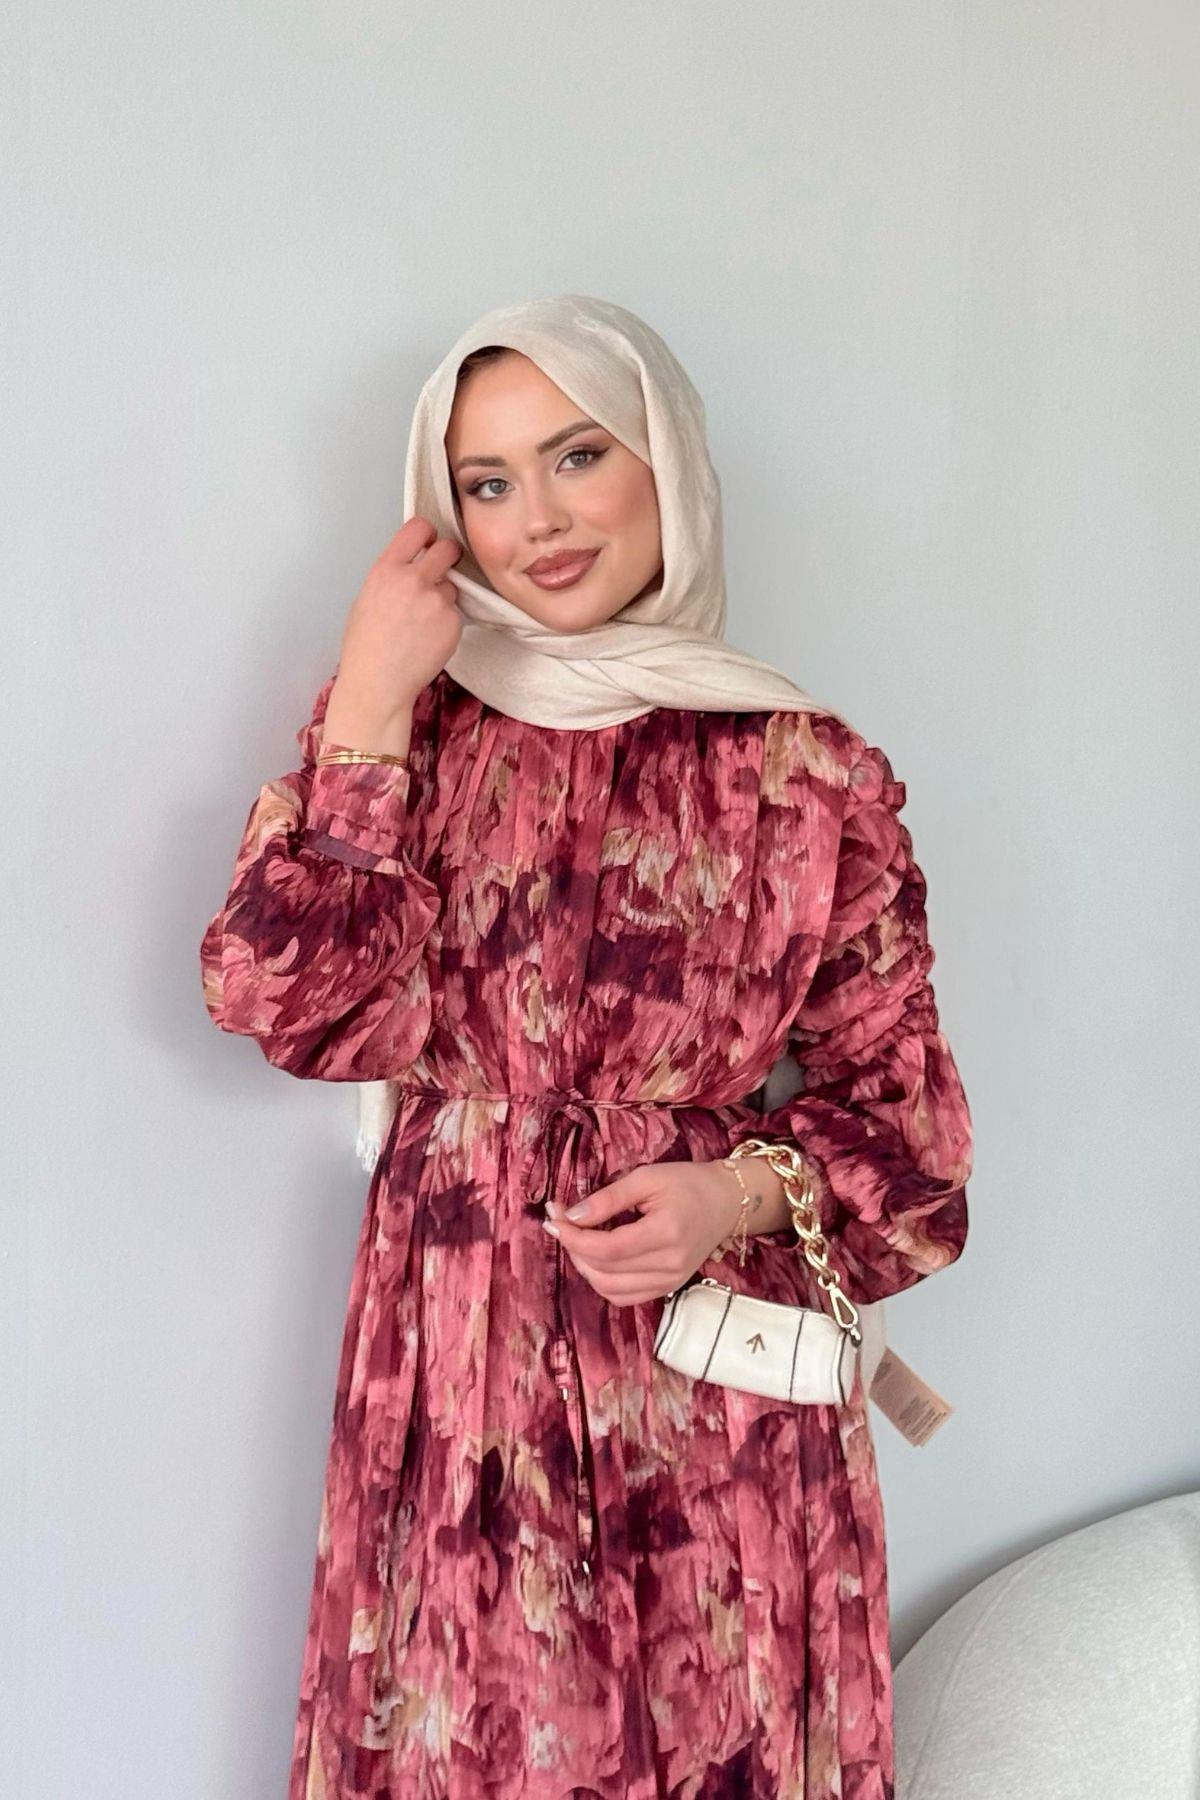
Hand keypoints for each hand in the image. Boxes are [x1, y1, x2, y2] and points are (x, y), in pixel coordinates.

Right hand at [324, 516, 463, 741]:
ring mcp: (436, 601)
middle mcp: (414, 579)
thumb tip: (414, 565)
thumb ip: (393, 575)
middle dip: (448, 557)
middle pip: (448, 549)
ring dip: (443, 599)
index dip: (428, 533)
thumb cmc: (366, 646)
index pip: (418, 528)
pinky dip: (445, 625)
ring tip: (421, 624)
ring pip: (452, 587)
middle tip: (442, 571)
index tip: (430, 542)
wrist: (378, 683)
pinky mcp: (453, 623)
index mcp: (387, 569)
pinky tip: (427, 640)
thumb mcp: (367, 598)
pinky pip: (455, 615)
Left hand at [541, 1158, 773, 1306]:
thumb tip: (571, 1216)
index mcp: (666, 1233)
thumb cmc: (688, 1183)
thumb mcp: (646, 1177)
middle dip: (573, 1248)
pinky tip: (596, 1258)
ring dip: (584, 1266)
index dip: (572, 1236)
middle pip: (603, 1271)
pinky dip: (602, 1281)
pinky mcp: (668, 1288)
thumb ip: (608, 1199)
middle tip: (560, 1221)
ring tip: (576, 1238)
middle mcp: (669, 1265)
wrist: (727, 1202)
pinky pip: (624, 1297)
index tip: (554, 1216)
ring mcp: (670, 1282)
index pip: (606, 1248)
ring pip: (609, 1289)